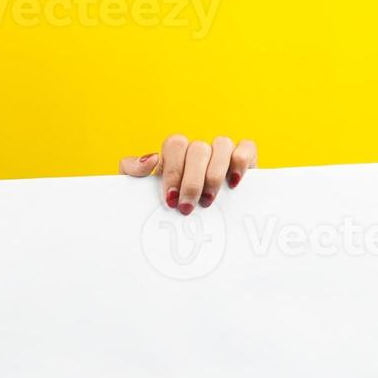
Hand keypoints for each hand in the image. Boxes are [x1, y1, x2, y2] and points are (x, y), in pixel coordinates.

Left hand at [120, 134, 257, 215]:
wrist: (190, 232)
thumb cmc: (165, 208)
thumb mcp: (140, 191)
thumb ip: (131, 171)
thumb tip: (151, 158)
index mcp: (175, 153)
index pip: (175, 144)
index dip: (174, 171)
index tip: (171, 199)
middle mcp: (198, 150)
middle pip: (197, 149)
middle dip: (192, 181)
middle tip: (187, 207)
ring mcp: (221, 153)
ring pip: (221, 144)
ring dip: (214, 175)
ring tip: (207, 201)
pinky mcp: (244, 159)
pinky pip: (247, 147)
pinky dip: (241, 161)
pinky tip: (233, 182)